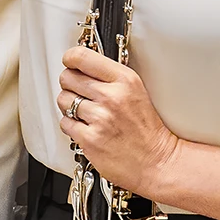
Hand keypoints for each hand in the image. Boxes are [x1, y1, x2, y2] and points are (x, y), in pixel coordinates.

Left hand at [57, 45, 180, 197]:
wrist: (156, 161)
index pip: (82, 57)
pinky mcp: (90, 139)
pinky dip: (71, 125)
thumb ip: (110, 77)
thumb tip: (81, 66)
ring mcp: (100, 118)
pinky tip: (85, 127)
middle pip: (67, 77)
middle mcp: (111, 96)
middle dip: (70, 84)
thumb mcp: (136, 90)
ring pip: (63, 99)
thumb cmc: (147, 129)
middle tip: (79, 92)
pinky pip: (65, 123)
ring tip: (84, 112)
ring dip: (68, 105)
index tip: (70, 63)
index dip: (71, 59)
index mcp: (125, 80)